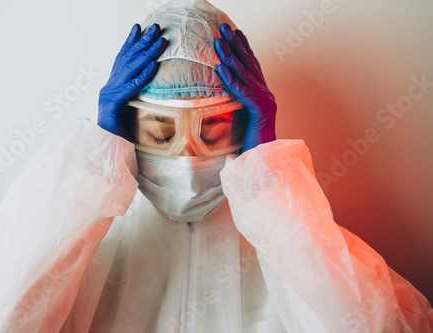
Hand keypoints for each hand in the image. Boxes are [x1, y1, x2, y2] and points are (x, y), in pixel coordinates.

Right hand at [98, 23, 166, 137]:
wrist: (104, 146)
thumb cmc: (117, 131)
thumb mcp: (127, 110)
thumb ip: (132, 96)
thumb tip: (146, 85)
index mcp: (112, 86)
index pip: (122, 59)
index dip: (130, 42)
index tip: (139, 27)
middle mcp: (109, 86)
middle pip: (128, 59)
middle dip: (142, 42)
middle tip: (156, 28)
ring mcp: (110, 94)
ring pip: (130, 69)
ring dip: (147, 54)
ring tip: (160, 42)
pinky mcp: (114, 104)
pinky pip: (131, 87)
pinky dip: (143, 75)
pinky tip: (153, 66)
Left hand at [214, 23, 276, 151]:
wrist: (263, 163)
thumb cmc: (249, 145)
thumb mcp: (238, 121)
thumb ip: (232, 106)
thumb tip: (216, 99)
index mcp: (261, 95)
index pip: (251, 66)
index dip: (243, 48)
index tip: (233, 33)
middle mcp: (266, 95)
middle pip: (250, 64)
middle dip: (237, 45)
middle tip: (225, 28)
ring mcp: (266, 102)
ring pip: (246, 75)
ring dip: (232, 57)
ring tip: (219, 42)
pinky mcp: (261, 112)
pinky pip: (244, 92)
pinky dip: (232, 79)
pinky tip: (221, 69)